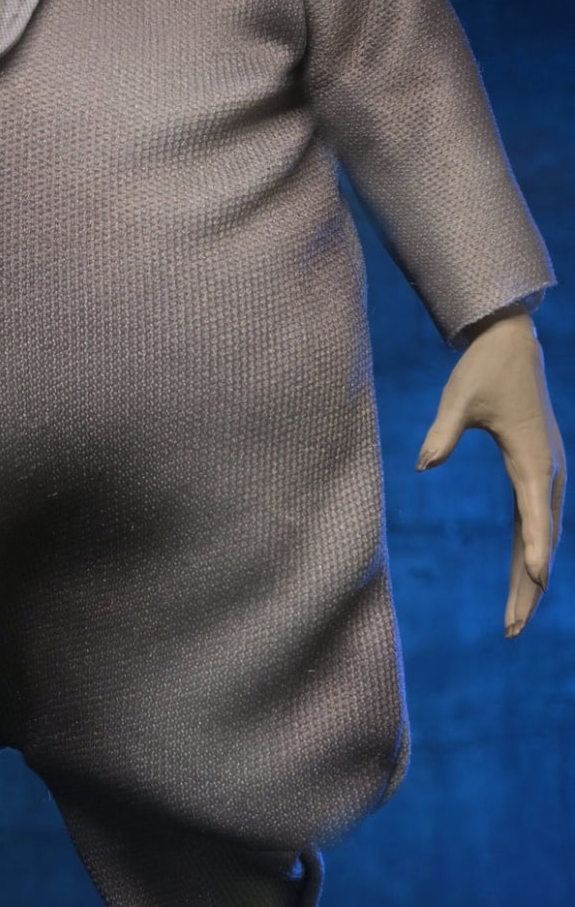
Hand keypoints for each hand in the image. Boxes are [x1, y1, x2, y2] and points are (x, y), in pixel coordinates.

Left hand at [417, 307, 564, 636]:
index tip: (535, 581)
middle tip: (511, 629)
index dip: (535, 549)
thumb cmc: (484, 369)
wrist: (512, 342)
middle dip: (528, 586)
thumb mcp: (459, 398)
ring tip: (516, 617)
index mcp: (532, 458)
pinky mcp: (540, 467)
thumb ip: (442, 433)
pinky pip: (537, 517)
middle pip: (541, 538)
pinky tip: (523, 574)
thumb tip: (424, 464)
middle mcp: (548, 470)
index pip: (535, 514)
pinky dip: (532, 548)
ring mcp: (548, 470)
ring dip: (530, 575)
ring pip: (542, 533)